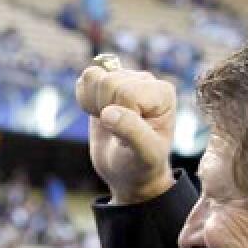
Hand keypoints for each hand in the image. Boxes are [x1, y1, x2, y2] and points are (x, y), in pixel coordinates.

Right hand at [75, 65, 175, 203]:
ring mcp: (125, 79)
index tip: (130, 135)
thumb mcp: (145, 154)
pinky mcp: (106, 84)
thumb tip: (108, 113)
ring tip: (110, 122)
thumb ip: (132, 132)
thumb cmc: (142, 164)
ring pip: (93, 76)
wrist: (128, 172)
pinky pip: (85, 79)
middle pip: (107, 81)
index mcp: (162, 92)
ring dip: (94, 104)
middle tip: (118, 131)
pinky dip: (85, 100)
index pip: (127, 93)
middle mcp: (145, 80)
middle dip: (105, 110)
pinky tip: (99, 115)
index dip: (121, 117)